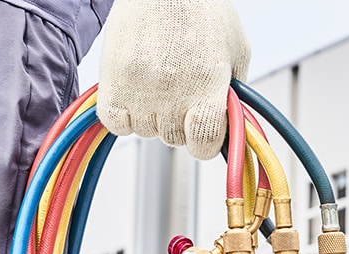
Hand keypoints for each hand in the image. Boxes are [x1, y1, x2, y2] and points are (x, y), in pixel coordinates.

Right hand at [97, 0, 249, 159]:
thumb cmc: (204, 12)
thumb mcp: (237, 51)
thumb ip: (235, 92)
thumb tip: (232, 126)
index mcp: (206, 86)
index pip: (204, 145)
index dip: (206, 144)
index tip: (205, 134)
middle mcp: (172, 93)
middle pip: (175, 139)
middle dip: (181, 123)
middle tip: (180, 92)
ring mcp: (139, 89)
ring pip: (146, 132)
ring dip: (153, 117)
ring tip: (158, 83)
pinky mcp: (111, 82)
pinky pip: (115, 123)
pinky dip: (124, 117)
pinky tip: (134, 97)